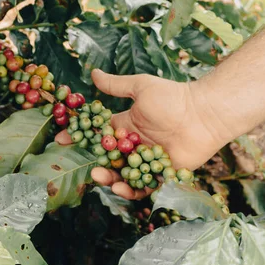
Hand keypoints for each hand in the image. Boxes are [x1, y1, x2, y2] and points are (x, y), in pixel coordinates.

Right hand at [55, 69, 231, 199]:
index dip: (81, 137)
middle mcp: (134, 144)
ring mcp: (147, 161)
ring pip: (122, 175)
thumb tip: (94, 73)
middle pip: (108, 158)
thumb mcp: (141, 88)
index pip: (99, 133)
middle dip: (94, 163)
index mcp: (127, 124)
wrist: (203, 114)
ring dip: (109, 178)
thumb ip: (116, 85)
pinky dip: (131, 190)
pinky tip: (120, 188)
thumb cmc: (173, 97)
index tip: (61, 139)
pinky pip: (143, 187)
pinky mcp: (161, 175)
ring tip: (100, 177)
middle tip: (85, 166)